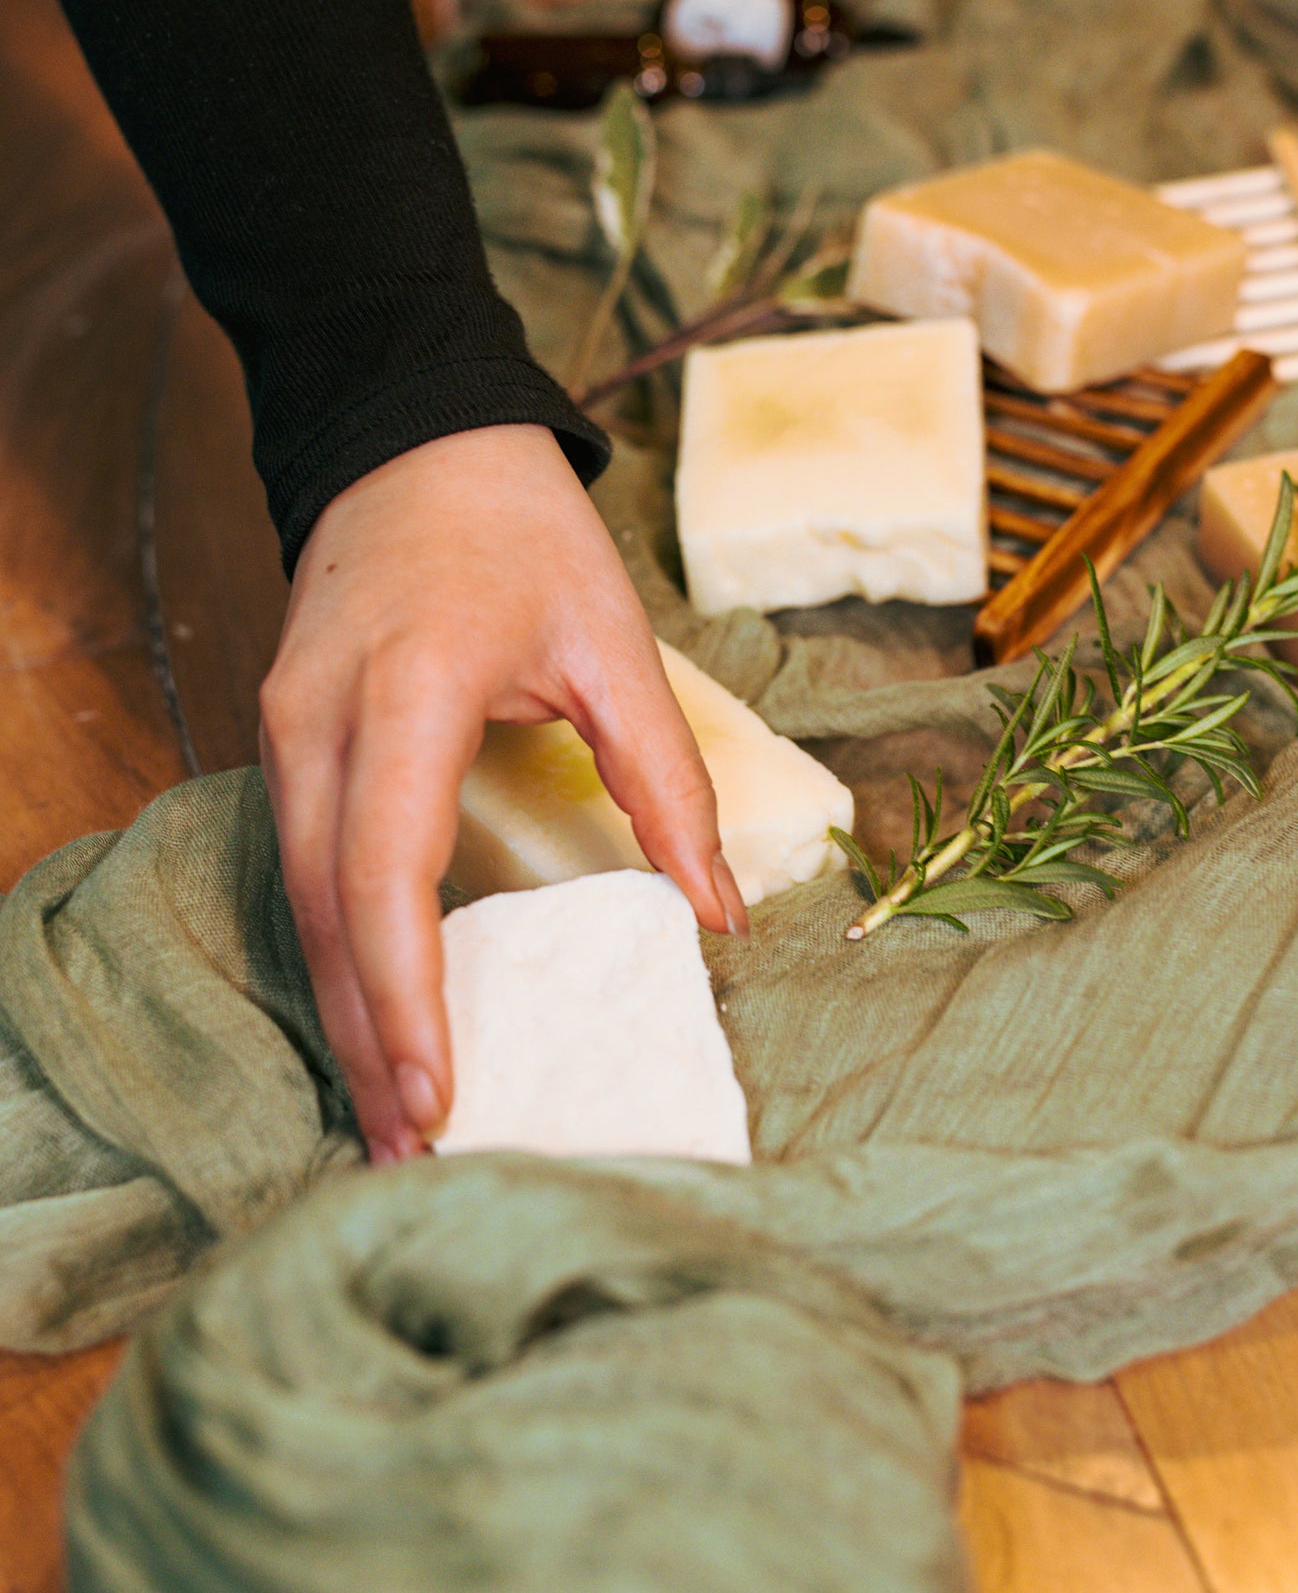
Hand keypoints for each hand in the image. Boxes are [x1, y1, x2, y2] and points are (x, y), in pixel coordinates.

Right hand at [259, 423, 747, 1162]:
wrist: (415, 436)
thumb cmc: (519, 528)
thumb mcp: (613, 639)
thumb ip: (664, 780)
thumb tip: (718, 915)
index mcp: (404, 693)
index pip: (384, 876)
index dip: (409, 997)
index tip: (440, 1096)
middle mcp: (318, 723)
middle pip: (325, 916)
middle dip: (369, 1042)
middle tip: (418, 1156)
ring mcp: (284, 729)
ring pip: (300, 904)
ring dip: (347, 1013)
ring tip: (396, 1119)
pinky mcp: (284, 736)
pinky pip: (301, 868)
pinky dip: (338, 954)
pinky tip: (375, 1015)